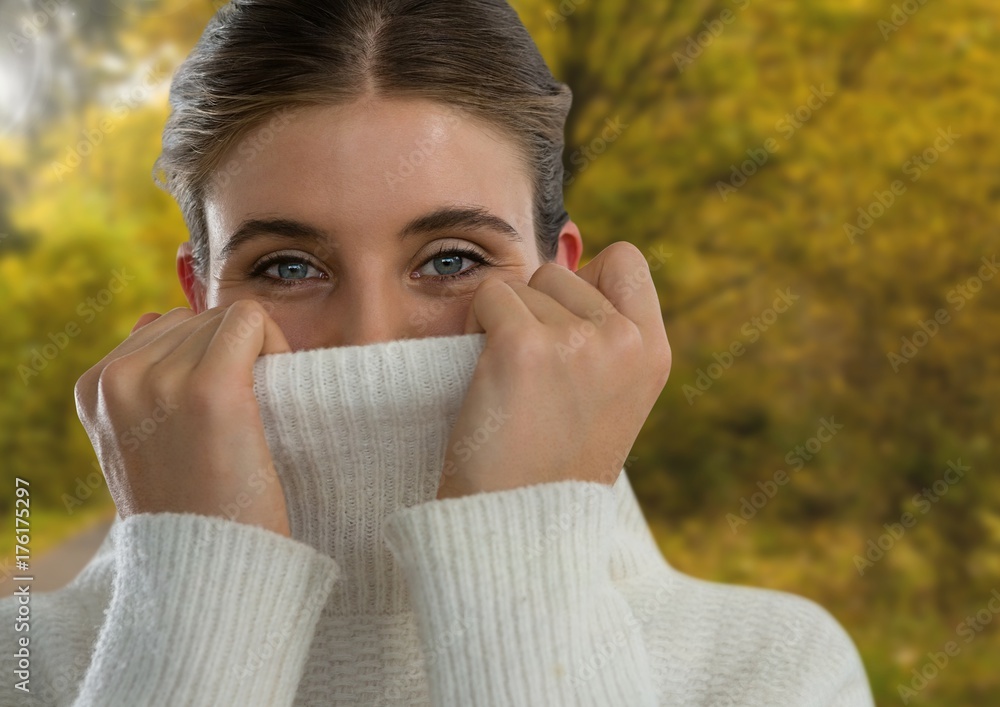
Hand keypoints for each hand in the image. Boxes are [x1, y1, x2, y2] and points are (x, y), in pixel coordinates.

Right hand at [74, 300, 292, 535]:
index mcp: (94, 387)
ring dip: (256, 352)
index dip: (207, 358)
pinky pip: (251, 321)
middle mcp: (118, 378)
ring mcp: (160, 381)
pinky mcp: (210, 388)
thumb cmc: (189, 506)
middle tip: (242, 416)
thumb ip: (142, 381)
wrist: (205, 568)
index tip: (218, 410)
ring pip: (228, 318)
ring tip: (252, 414)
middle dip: (231, 353)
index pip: (167, 327)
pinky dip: (276, 344)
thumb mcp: (141, 443)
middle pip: (199, 319)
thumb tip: (153, 317)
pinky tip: (278, 388)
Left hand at [436, 241, 670, 499]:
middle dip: (536, 308)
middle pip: (561, 271)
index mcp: (654, 354)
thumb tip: (565, 273)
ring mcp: (578, 341)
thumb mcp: (610, 400)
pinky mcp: (524, 346)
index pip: (626, 260)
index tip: (563, 328)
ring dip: (503, 322)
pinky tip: (486, 378)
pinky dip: (475, 326)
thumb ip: (605, 341)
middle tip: (532, 373)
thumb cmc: (551, 467)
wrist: (518, 527)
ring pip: (523, 285)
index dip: (585, 282)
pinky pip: (489, 297)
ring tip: (511, 385)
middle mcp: (626, 341)